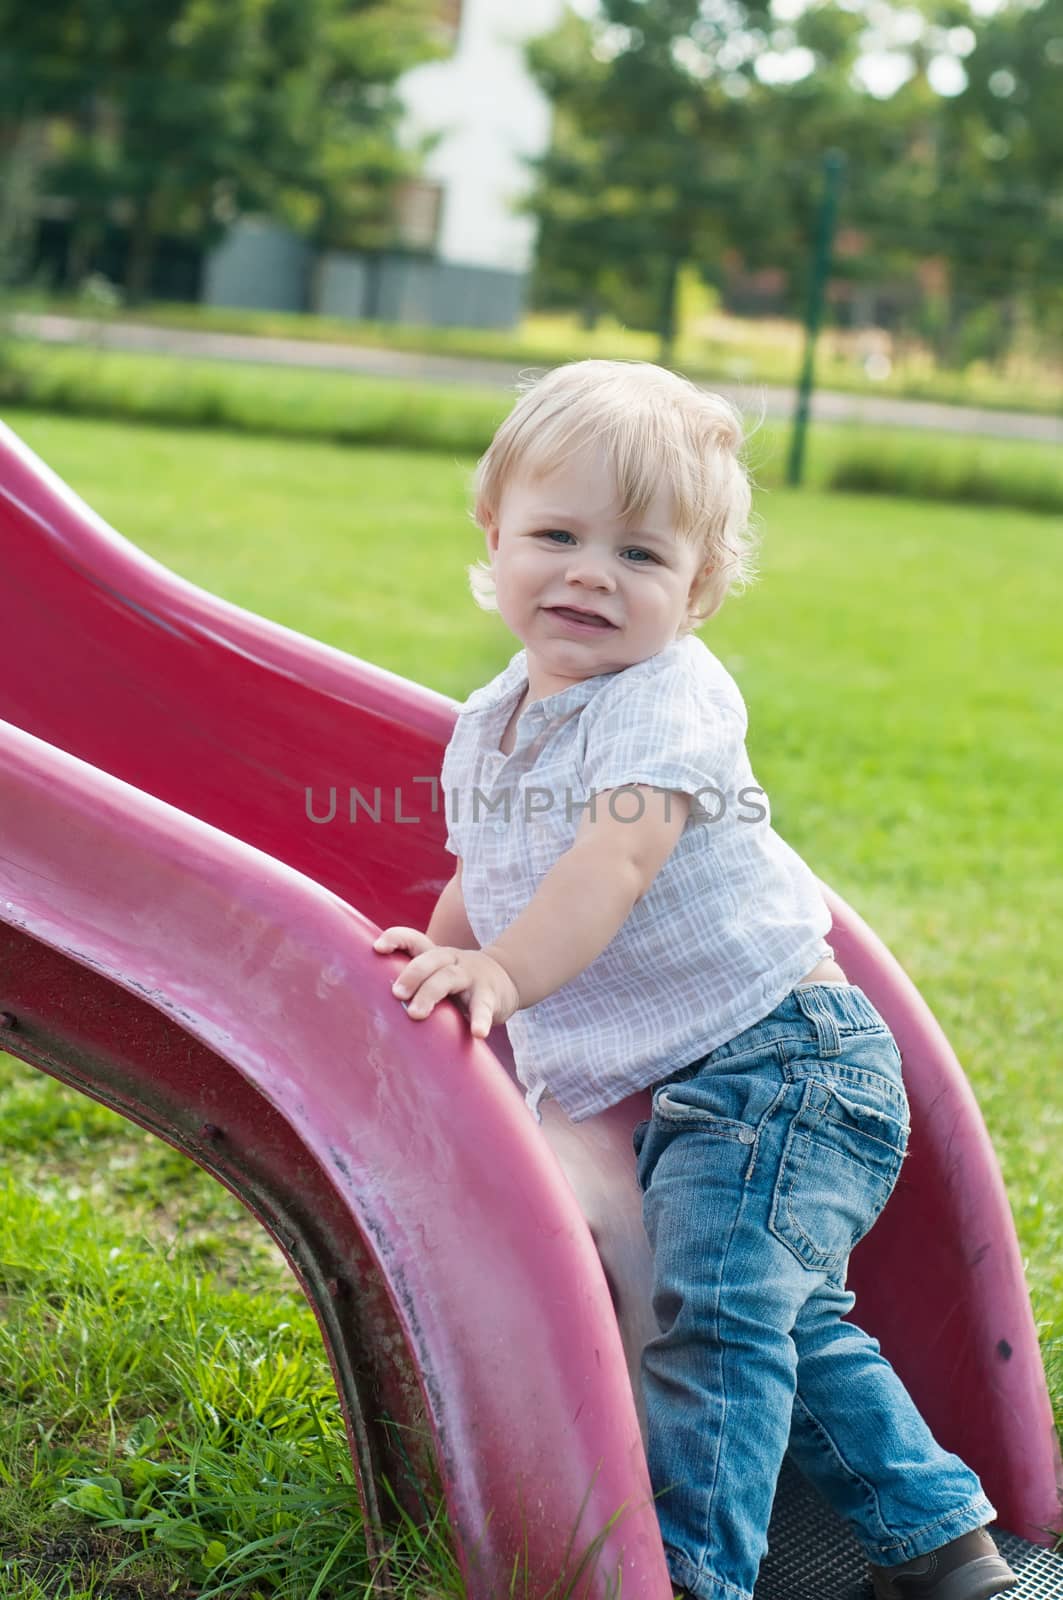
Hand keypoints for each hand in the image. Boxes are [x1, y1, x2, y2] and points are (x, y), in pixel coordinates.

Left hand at [373, 927, 520, 1038]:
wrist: (505, 980)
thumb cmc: (458, 983)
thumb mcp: (437, 975)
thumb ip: (413, 984)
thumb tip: (366, 1005)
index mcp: (436, 956)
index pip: (415, 940)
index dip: (396, 939)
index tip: (377, 948)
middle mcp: (452, 961)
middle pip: (431, 960)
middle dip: (412, 975)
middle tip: (396, 994)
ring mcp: (472, 977)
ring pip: (449, 978)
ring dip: (430, 994)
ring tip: (415, 1014)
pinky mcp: (490, 996)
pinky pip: (484, 1006)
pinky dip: (480, 1019)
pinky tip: (477, 1033)